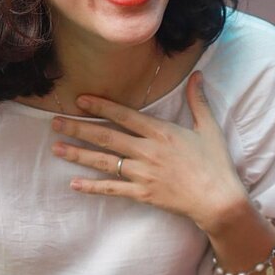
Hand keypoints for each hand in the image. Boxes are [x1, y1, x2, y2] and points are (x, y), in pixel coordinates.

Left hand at [50, 72, 247, 233]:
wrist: (219, 200)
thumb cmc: (215, 163)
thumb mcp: (208, 128)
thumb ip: (198, 101)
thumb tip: (197, 75)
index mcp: (161, 132)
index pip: (124, 115)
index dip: (100, 106)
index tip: (79, 100)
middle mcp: (147, 151)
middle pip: (106, 136)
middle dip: (78, 128)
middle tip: (55, 122)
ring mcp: (142, 174)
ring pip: (104, 161)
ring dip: (78, 154)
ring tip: (56, 147)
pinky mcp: (142, 194)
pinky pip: (112, 189)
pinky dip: (92, 187)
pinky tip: (74, 183)